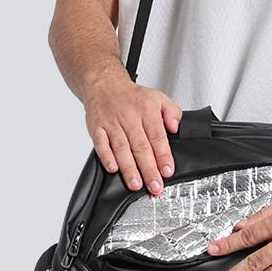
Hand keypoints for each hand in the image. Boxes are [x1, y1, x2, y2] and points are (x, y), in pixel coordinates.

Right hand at [84, 77, 182, 194]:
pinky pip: (101, 144)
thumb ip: (173, 112)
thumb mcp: (159, 97)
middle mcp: (129, 116)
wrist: (104, 85)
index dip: (163, 155)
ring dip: (129, 168)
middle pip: (140, 146)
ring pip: (121, 148)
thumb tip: (175, 127)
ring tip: (135, 184)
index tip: (167, 171)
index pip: (157, 136)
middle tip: (154, 185)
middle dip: (148, 169)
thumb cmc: (132, 96)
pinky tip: (113, 169)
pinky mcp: (96, 127)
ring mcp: (112, 122)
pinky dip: (106, 157)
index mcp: (147, 110)